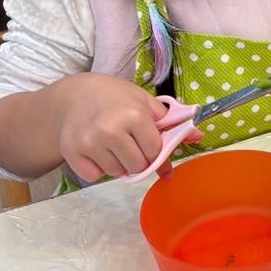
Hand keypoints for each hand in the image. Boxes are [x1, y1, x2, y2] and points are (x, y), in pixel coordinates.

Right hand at [54, 73, 200, 181]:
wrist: (76, 95)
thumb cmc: (117, 97)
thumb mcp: (145, 102)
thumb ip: (171, 123)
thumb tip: (199, 137)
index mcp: (134, 115)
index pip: (155, 151)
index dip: (154, 149)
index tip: (147, 141)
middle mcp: (111, 130)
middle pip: (137, 166)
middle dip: (137, 159)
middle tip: (128, 142)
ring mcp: (89, 142)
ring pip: (116, 172)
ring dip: (117, 163)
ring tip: (111, 143)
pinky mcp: (71, 152)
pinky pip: (94, 176)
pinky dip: (97, 168)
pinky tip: (95, 149)